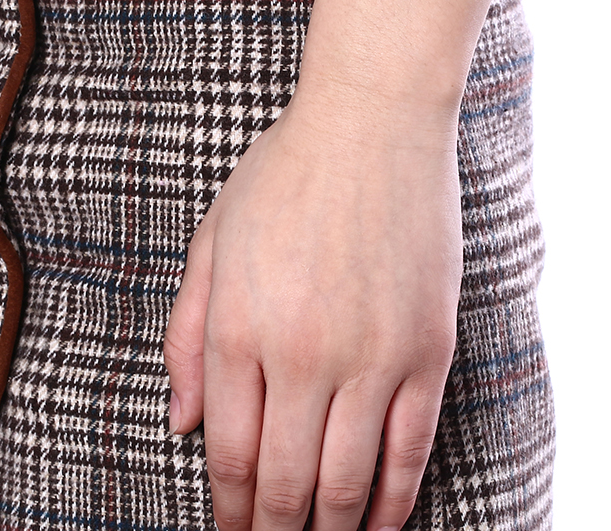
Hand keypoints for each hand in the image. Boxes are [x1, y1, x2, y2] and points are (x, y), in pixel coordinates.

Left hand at [163, 90, 463, 530]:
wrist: (374, 120)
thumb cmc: (287, 173)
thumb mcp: (213, 240)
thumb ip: (188, 336)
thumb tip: (183, 425)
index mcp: (241, 329)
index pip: (230, 458)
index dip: (229, 514)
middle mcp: (304, 355)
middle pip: (286, 486)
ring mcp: (373, 355)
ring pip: (349, 483)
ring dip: (332, 529)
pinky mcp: (428, 347)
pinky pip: (412, 448)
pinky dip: (395, 499)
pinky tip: (382, 520)